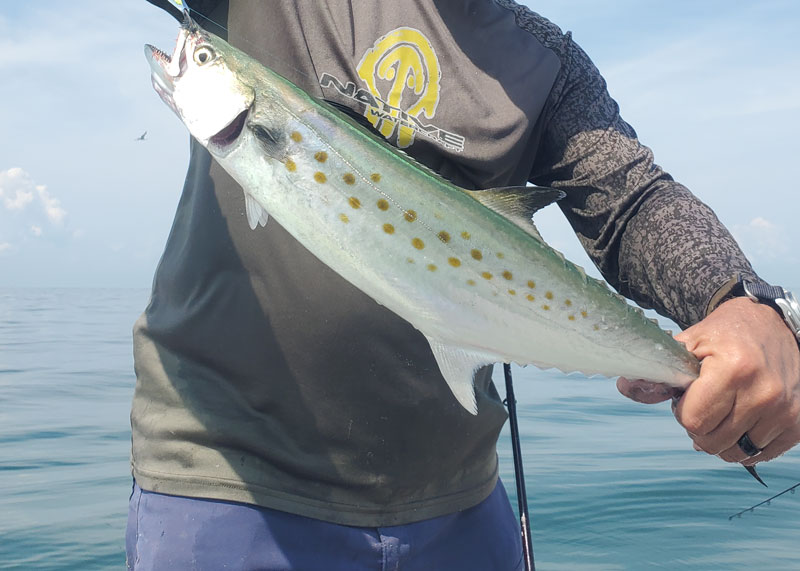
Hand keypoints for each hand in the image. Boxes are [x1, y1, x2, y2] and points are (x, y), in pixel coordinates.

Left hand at [618, 297, 799, 465]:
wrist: (773, 325)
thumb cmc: (726, 335)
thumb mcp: (688, 344)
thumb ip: (658, 371)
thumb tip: (625, 387)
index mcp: (734, 369)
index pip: (693, 420)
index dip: (683, 410)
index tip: (688, 395)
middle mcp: (764, 393)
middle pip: (712, 441)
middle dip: (699, 426)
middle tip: (706, 402)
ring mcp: (785, 411)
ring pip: (735, 453)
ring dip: (721, 438)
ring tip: (724, 410)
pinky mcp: (798, 423)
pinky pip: (760, 455)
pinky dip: (745, 444)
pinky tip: (742, 421)